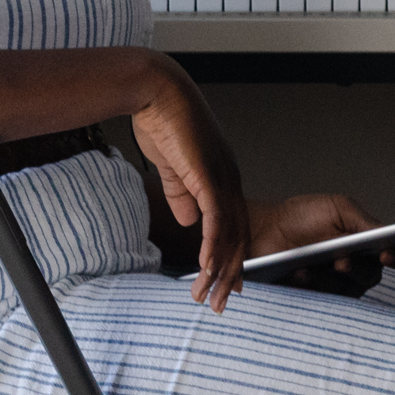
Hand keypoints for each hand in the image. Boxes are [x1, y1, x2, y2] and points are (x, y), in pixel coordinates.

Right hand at [129, 59, 248, 307]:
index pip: (235, 225)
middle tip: (224, 302)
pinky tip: (210, 268)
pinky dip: (215, 247)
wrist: (155, 92)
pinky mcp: (209, 176)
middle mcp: (230, 179)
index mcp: (222, 177)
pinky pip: (217, 220)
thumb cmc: (162, 120)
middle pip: (239, 236)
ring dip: (221, 270)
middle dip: (231, 274)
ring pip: (230, 234)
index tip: (228, 281)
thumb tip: (189, 222)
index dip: (233, 256)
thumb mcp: (172, 166)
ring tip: (212, 296)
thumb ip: (182, 194)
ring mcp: (223, 178)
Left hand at [244, 192, 394, 297]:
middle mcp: (359, 266)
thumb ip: (364, 221)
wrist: (266, 230)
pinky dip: (311, 284)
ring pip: (347, 289)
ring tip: (309, 266)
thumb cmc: (303, 216)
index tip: (386, 254)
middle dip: (358, 269)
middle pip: (373, 276)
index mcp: (369, 243)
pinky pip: (323, 298)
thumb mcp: (338, 208)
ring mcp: (339, 284)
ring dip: (329, 278)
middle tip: (342, 261)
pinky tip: (298, 272)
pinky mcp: (319, 297)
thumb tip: (386, 234)